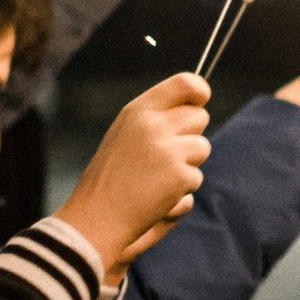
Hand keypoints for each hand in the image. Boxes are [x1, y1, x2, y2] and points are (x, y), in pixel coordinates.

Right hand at [61, 75, 211, 273]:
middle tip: (166, 155)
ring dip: (188, 165)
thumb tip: (197, 105)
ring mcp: (169, 150)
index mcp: (139, 111)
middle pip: (200, 117)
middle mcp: (155, 126)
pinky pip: (196, 177)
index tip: (202, 99)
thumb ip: (157, 117)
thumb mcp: (126, 134)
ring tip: (156, 177)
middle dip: (191, 135)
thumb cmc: (111, 176)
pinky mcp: (180, 176)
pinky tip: (157, 195)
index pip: (185, 83)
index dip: (199, 90)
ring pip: (202, 148)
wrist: (97, 216)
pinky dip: (182, 189)